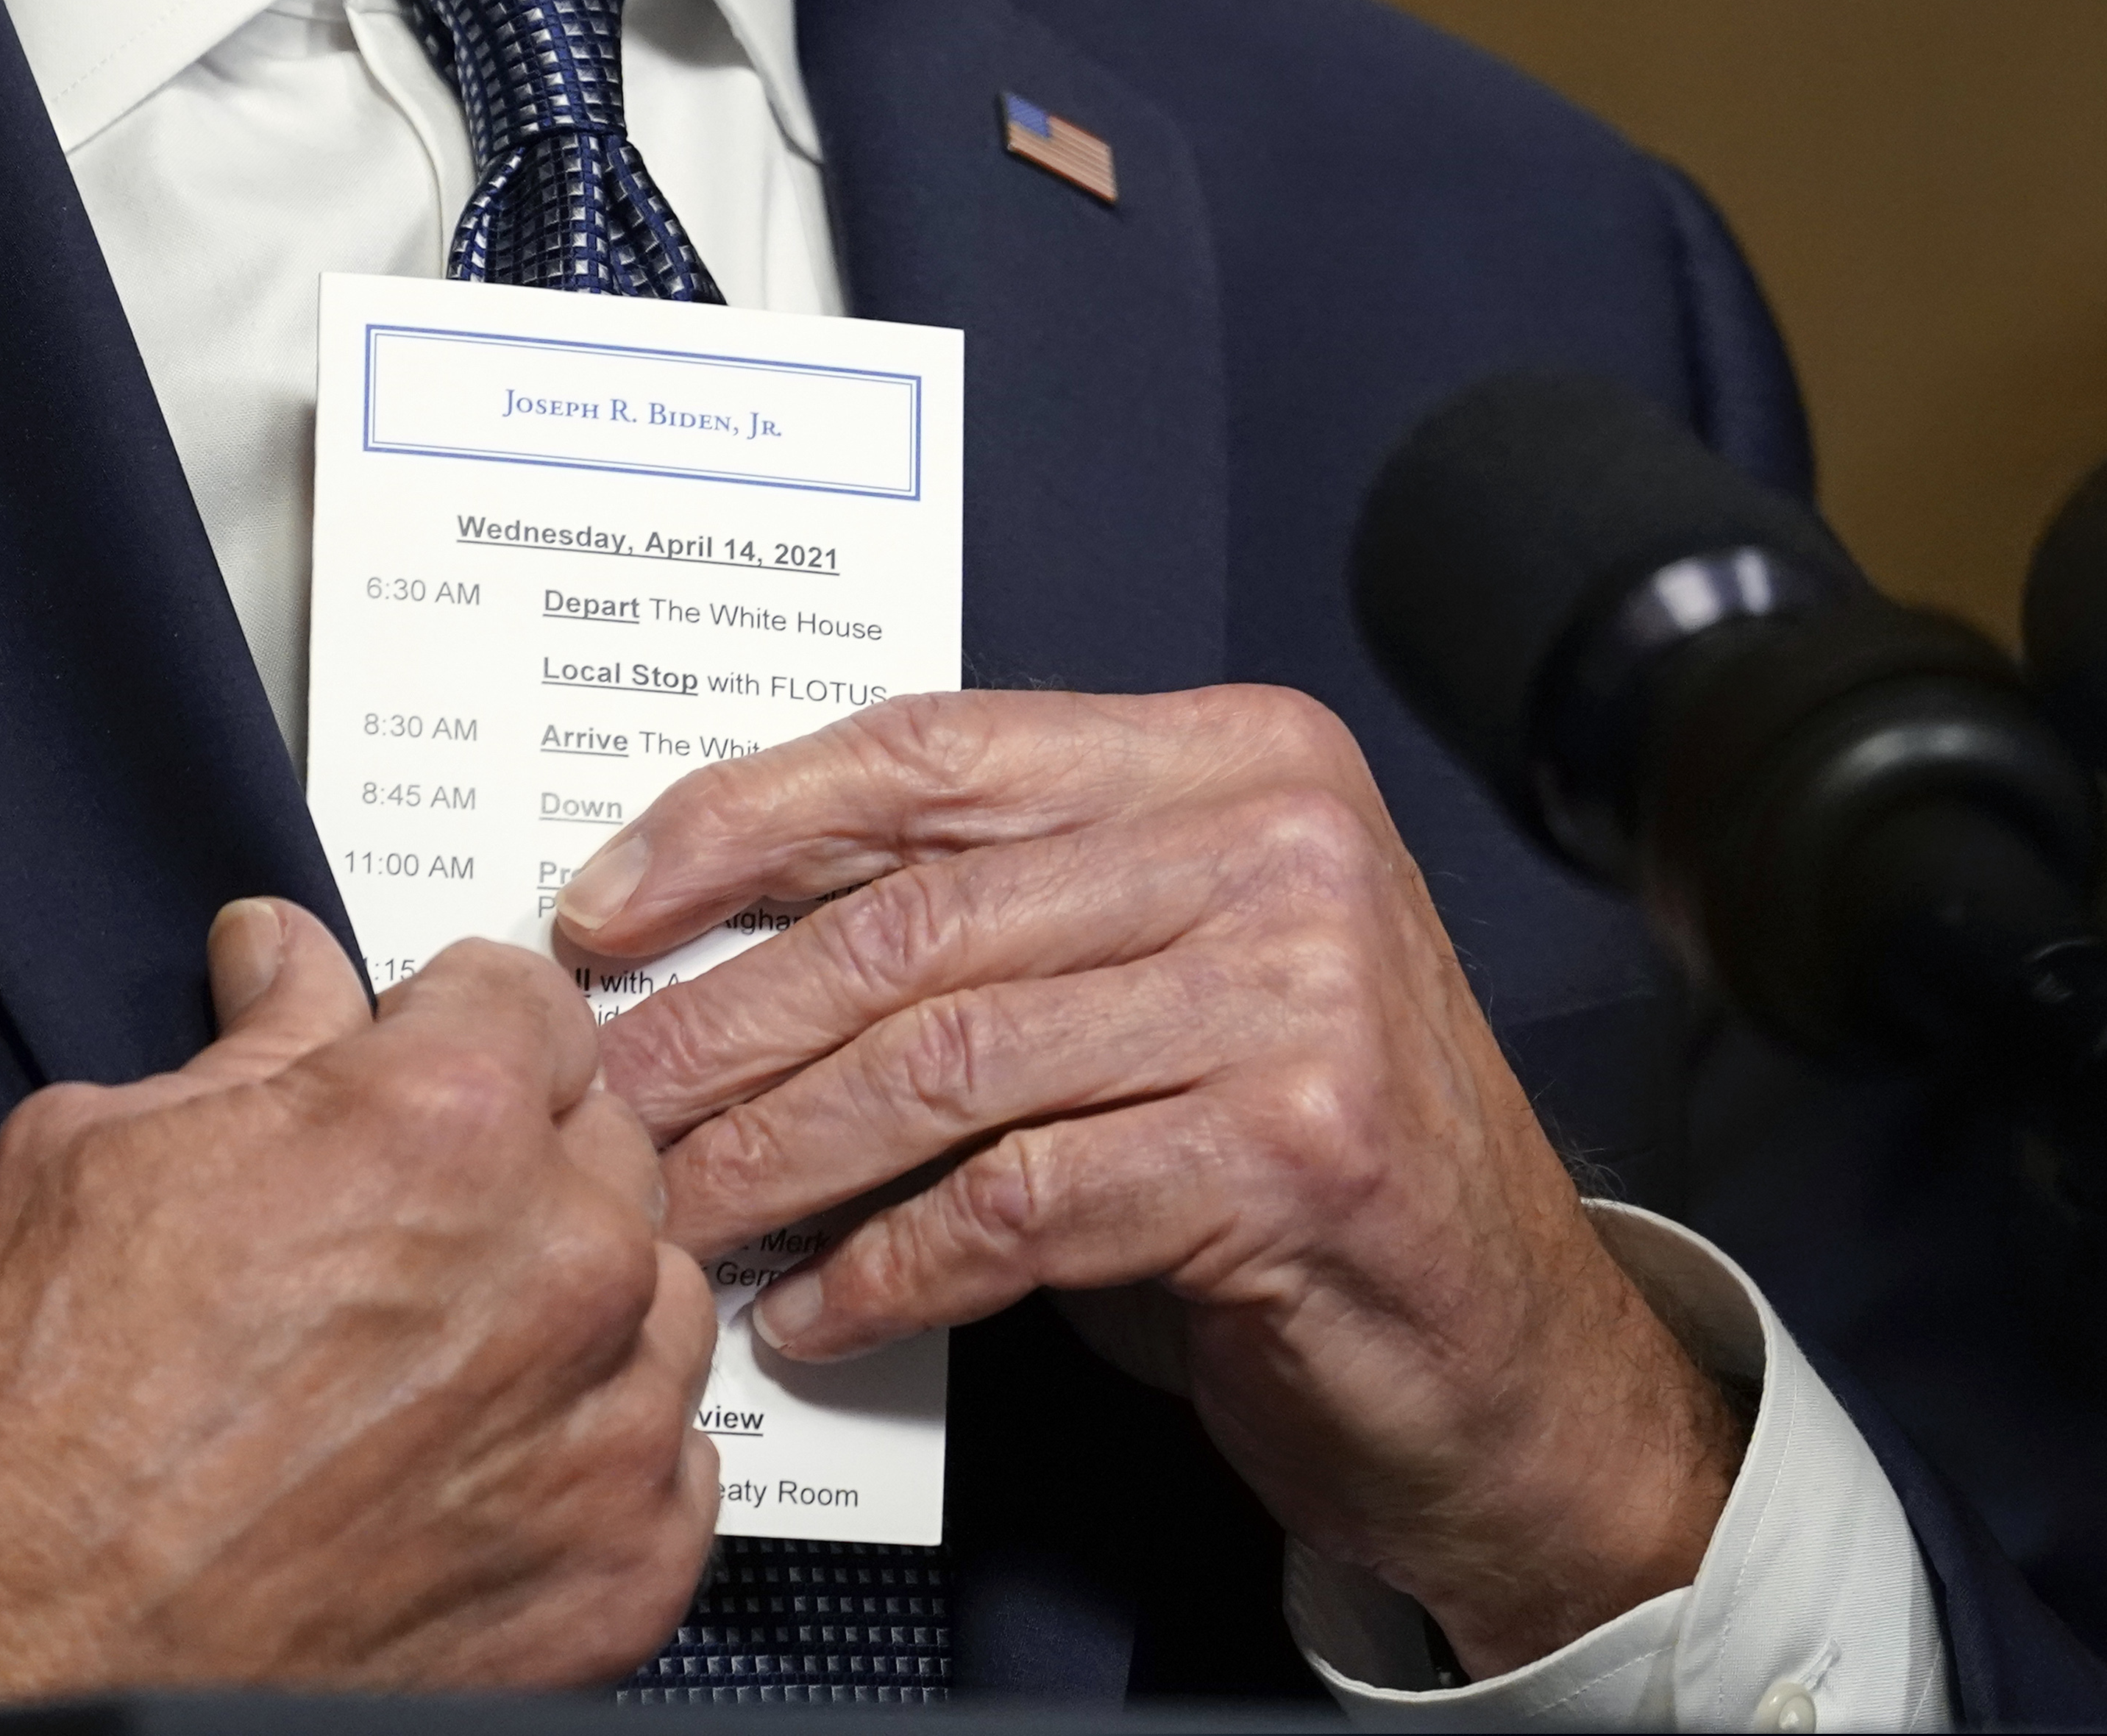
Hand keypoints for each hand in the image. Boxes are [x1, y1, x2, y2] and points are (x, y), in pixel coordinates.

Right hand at [0, 901, 717, 1724]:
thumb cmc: (29, 1436)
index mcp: (443, 1125)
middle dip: (513, 1159)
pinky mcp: (624, 1567)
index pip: (531, 1002)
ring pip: (654, 1292)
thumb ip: (248, 1042)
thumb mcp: (95, 1158)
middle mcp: (559, 1263)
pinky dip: (594, 1449)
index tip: (416, 1065)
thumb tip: (286, 957)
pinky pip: (672, 1453)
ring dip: (570, 1302)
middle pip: (603, 1140)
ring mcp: (608, 1426)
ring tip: (432, 1358)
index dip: (455, 1026)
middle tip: (398, 1229)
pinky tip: (482, 1461)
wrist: (12, 1668)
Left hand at [556, 688, 1742, 1678]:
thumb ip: (997, 921)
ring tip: (679, 1216)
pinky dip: (889, 1267)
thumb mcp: (1157, 980)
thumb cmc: (1296, 1154)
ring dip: (779, 1155)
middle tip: (608, 1101)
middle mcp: (1275, 843)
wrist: (1502, 1354)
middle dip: (726, 1021)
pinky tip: (817, 1309)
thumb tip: (716, 940)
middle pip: (915, 916)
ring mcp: (1297, 990)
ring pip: (945, 1060)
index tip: (604, 906)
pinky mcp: (1293, 1149)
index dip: (738, 825)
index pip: (930, 752)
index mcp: (1232, 757)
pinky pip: (1015, 1202)